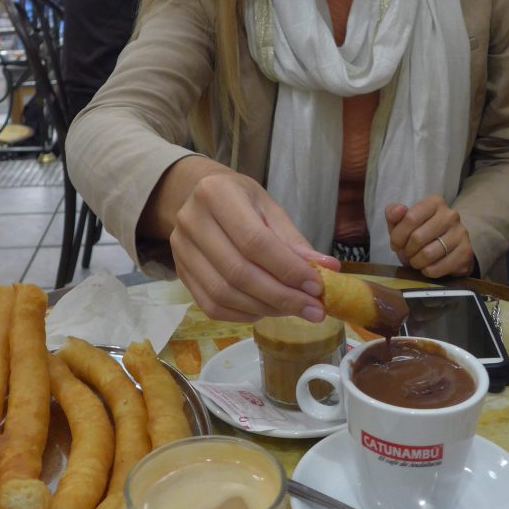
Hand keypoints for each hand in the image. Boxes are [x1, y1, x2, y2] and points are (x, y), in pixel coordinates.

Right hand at [142, 156, 337, 322]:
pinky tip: (267, 310)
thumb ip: (294, 241)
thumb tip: (328, 269)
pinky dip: (243, 315)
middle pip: (238, 272)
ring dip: (265, 308)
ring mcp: (180, 250)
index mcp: (217, 194)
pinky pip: (211, 306)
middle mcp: (191, 221)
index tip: (316, 287)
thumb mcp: (270, 208)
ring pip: (223, 294)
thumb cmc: (240, 200)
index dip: (287, 269)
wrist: (196, 196)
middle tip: (313, 309)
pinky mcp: (180, 273)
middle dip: (281, 296)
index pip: (255, 241)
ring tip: (294, 309)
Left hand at [385, 195, 474, 277]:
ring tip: (416, 260)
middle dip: (407, 250)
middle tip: (408, 253)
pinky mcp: (465, 253)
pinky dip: (427, 271)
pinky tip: (428, 267)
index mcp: (435, 202)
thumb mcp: (402, 223)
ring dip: (416, 262)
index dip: (397, 236)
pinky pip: (437, 268)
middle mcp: (451, 215)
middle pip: (417, 237)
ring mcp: (461, 233)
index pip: (410, 218)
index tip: (395, 244)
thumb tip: (398, 209)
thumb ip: (393, 214)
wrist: (448, 251)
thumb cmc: (420, 234)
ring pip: (428, 254)